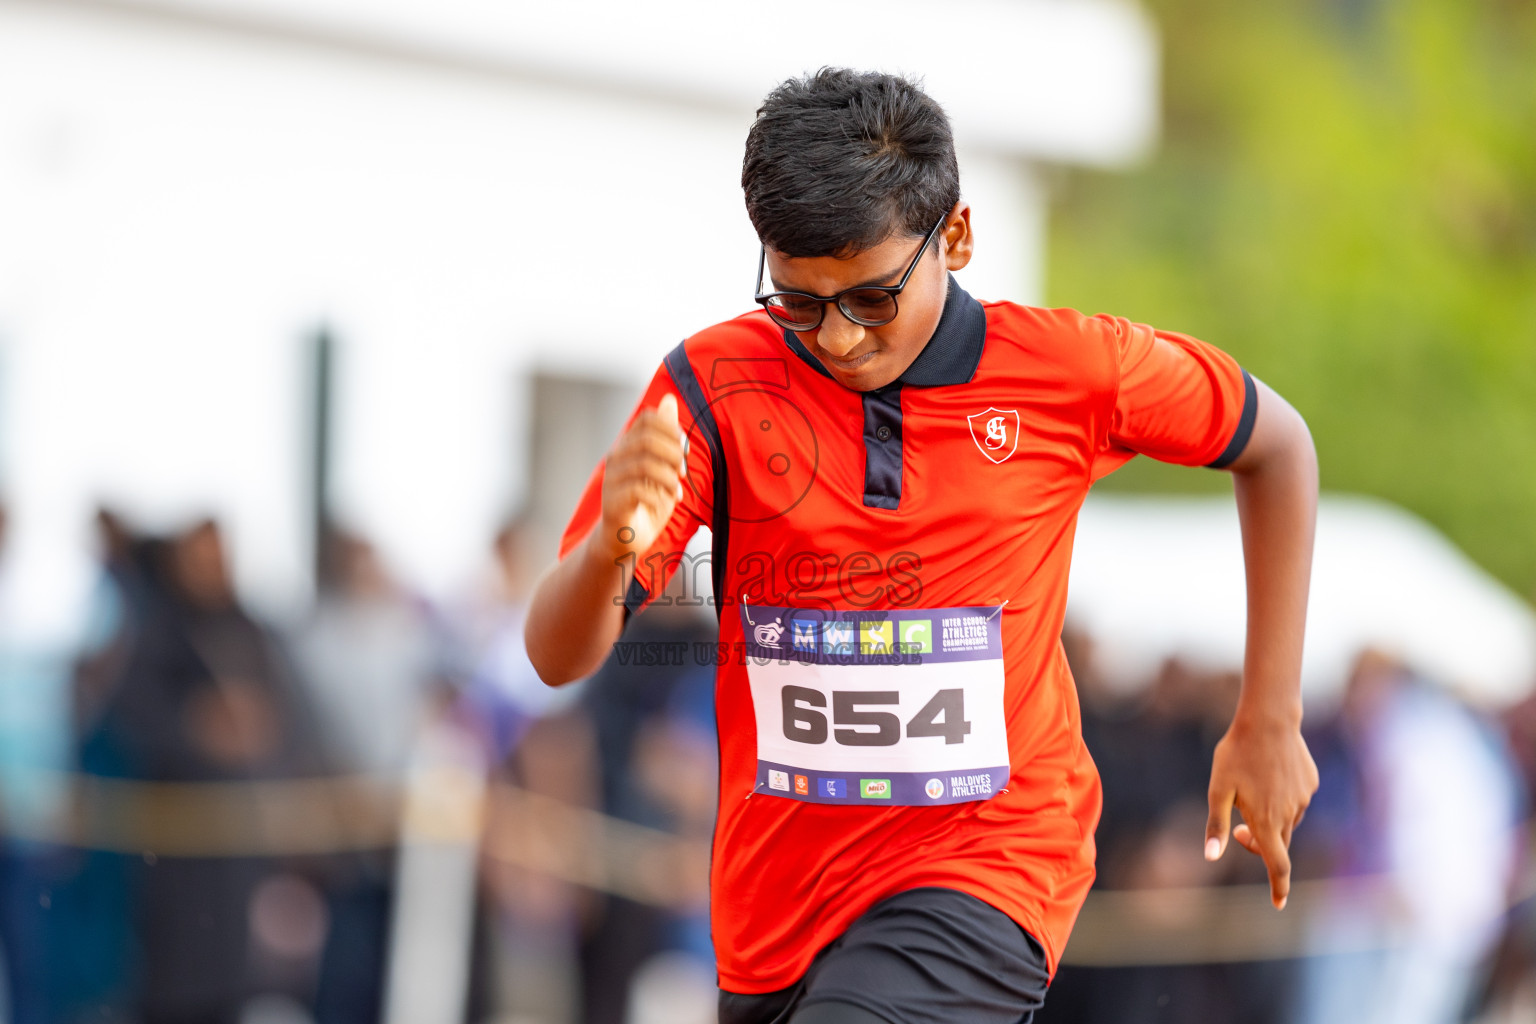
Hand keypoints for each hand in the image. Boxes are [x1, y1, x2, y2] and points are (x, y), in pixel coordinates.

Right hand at [598, 393, 685, 557]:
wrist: (626, 540)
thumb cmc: (647, 502)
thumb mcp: (664, 467)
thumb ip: (666, 436)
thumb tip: (669, 399)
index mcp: (628, 445)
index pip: (647, 419)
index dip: (671, 429)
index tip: (684, 449)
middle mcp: (616, 458)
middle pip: (646, 439)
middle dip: (673, 453)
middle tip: (682, 472)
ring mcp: (611, 480)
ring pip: (644, 464)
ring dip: (668, 478)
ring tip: (676, 492)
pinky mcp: (612, 502)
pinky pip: (638, 490)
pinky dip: (659, 497)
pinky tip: (665, 504)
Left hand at [1204, 711, 1318, 908]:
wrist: (1269, 721)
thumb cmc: (1236, 754)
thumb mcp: (1218, 789)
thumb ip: (1216, 824)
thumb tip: (1211, 857)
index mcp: (1266, 821)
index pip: (1277, 865)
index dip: (1278, 887)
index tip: (1279, 904)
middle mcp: (1289, 815)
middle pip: (1278, 845)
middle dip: (1260, 846)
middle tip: (1238, 827)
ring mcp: (1303, 800)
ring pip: (1288, 822)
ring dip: (1271, 820)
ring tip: (1251, 791)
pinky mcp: (1310, 784)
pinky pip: (1296, 801)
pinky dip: (1282, 800)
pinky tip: (1269, 775)